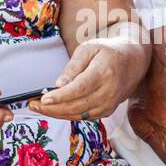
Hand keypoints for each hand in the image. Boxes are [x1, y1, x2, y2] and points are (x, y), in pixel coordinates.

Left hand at [28, 36, 142, 120]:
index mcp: (104, 72)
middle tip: (32, 104)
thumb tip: (58, 85)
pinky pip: (84, 117)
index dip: (61, 96)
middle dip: (52, 108)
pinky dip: (67, 115)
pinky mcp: (107, 111)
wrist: (134, 61)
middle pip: (77, 105)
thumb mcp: (89, 48)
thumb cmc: (108, 51)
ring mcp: (110, 104)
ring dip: (56, 113)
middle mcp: (109, 92)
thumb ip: (73, 67)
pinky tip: (53, 110)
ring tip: (38, 107)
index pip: (80, 88)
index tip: (43, 99)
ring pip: (79, 115)